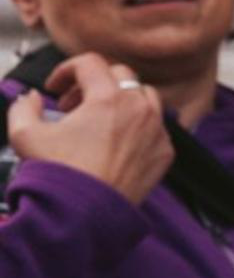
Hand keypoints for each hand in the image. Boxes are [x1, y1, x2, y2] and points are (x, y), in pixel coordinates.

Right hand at [9, 56, 172, 203]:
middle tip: (71, 105)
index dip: (66, 70)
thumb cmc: (57, 174)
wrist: (83, 214)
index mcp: (108, 99)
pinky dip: (137, 126)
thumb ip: (24, 106)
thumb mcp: (24, 135)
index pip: (91, 63)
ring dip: (120, 100)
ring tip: (96, 121)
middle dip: (93, 84)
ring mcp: (157, 130)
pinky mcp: (164, 152)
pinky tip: (114, 143)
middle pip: (121, 75)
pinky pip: (156, 127)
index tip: (54, 88)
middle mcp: (139, 109)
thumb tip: (32, 97)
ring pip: (145, 97)